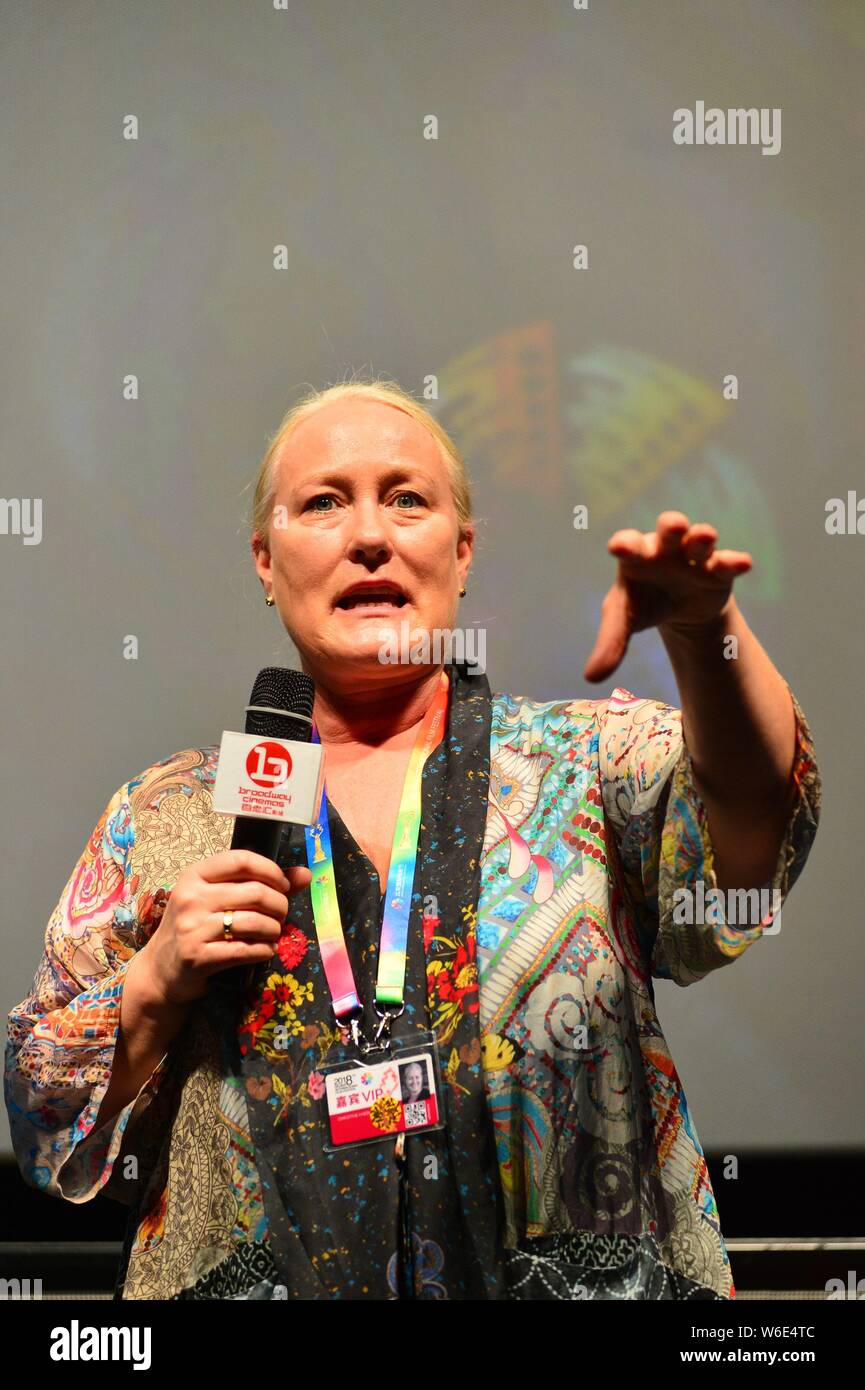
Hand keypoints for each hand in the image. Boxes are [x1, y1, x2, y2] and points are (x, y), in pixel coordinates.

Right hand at [137, 849, 311, 1005]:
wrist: (162, 969)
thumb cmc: (196, 926)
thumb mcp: (218, 898)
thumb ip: (262, 883)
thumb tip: (304, 874)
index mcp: (195, 875)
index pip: (242, 860)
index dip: (271, 870)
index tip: (283, 885)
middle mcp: (191, 897)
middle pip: (255, 892)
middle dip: (279, 904)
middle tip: (281, 915)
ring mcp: (192, 928)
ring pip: (254, 922)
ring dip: (274, 929)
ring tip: (273, 933)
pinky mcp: (197, 957)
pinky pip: (246, 950)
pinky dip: (264, 950)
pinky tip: (265, 950)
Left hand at [583, 511, 752, 683]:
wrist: (680, 607)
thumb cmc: (643, 603)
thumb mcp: (625, 621)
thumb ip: (610, 643)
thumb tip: (591, 678)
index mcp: (636, 555)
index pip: (628, 544)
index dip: (625, 543)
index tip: (618, 547)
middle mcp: (666, 548)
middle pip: (669, 530)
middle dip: (672, 525)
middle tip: (674, 525)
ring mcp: (694, 557)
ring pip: (700, 539)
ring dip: (702, 537)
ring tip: (704, 537)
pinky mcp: (719, 571)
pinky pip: (727, 563)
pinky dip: (733, 562)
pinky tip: (742, 563)